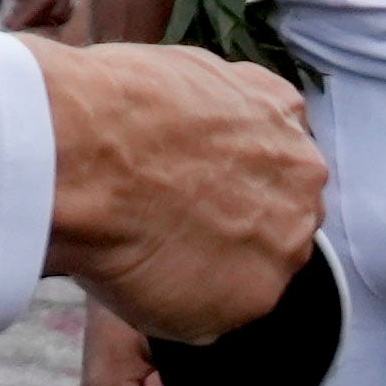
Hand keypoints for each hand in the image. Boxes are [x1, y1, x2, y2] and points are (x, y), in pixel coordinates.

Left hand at [0, 0, 84, 34]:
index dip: (27, 13)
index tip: (8, 24)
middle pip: (57, 10)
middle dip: (33, 20)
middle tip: (8, 22)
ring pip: (62, 11)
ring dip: (40, 16)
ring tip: (16, 13)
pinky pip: (64, 3)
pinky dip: (46, 8)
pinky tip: (26, 3)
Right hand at [33, 38, 319, 339]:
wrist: (84, 153)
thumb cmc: (111, 105)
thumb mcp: (184, 71)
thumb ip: (217, 108)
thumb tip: (199, 127)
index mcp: (283, 114)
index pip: (272, 156)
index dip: (228, 174)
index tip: (189, 183)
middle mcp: (301, 182)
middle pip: (276, 214)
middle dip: (231, 222)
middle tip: (168, 221)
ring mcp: (282, 245)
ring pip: (251, 268)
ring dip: (209, 268)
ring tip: (146, 250)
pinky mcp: (251, 299)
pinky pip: (216, 313)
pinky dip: (180, 306)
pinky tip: (139, 276)